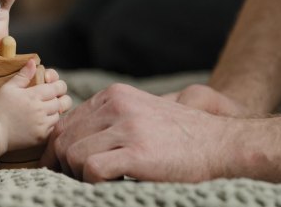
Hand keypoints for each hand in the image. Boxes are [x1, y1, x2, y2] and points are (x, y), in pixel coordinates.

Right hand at [0, 59, 71, 154]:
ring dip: (54, 112)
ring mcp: (42, 124)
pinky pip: (54, 128)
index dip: (58, 86)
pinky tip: (40, 121)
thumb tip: (33, 62)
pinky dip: (50, 124)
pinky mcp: (41, 137)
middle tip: (50, 98)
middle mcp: (40, 110)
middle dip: (58, 98)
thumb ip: (23, 75)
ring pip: (59, 115)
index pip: (58, 87)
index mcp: (33, 95)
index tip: (52, 86)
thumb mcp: (8, 87)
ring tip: (43, 110)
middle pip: (62, 102)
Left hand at [41, 83, 234, 182]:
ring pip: (73, 154)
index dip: (57, 151)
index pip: (64, 123)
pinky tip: (111, 184)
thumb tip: (67, 143)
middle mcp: (117, 105)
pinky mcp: (138, 152)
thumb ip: (107, 120)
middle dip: (64, 166)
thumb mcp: (139, 114)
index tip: (61, 169)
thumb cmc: (180, 137)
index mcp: (113, 95)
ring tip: (100, 182)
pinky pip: (92, 169)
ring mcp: (127, 127)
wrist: (223, 145)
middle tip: (76, 182)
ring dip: (79, 175)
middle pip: (63, 139)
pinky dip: (93, 182)